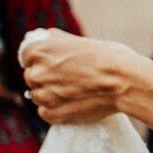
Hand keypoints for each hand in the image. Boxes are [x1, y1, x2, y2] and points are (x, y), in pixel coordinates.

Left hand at [19, 28, 144, 123]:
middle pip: (32, 76)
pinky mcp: (52, 113)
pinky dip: (56, 109)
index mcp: (39, 50)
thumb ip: (57, 42)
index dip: (41, 58)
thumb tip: (44, 38)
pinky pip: (45, 112)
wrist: (126, 81)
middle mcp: (36, 72)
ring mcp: (43, 95)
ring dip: (50, 94)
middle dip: (46, 77)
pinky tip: (73, 103)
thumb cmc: (109, 57)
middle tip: (69, 77)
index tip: (54, 61)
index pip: (26, 55)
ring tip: (74, 91)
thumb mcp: (79, 40)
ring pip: (38, 95)